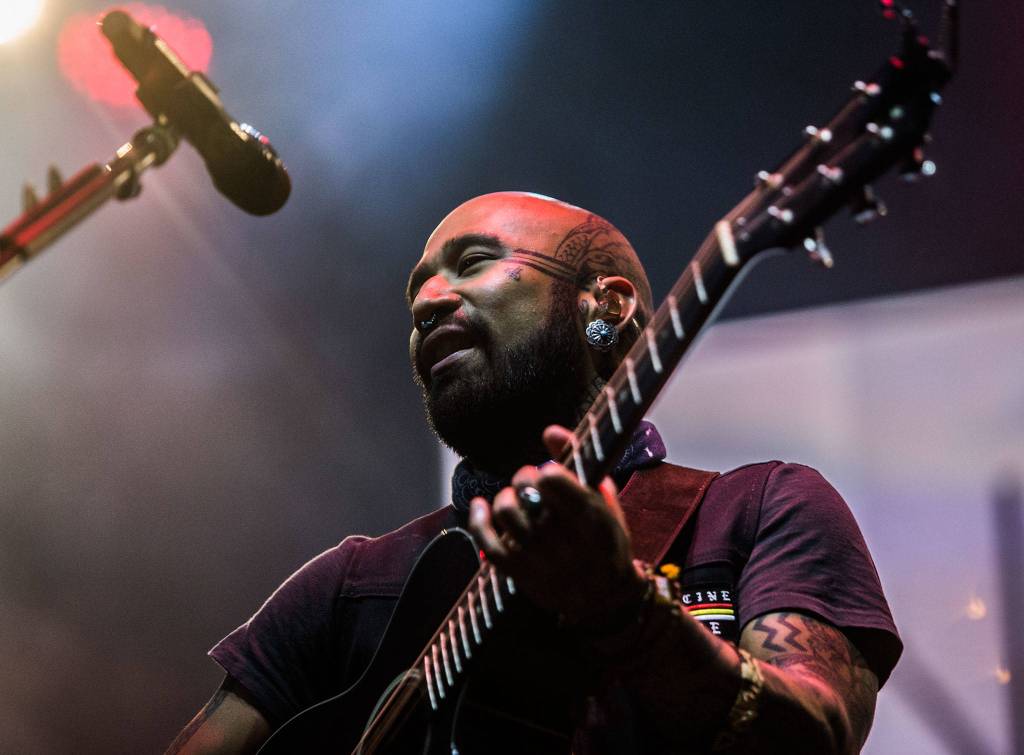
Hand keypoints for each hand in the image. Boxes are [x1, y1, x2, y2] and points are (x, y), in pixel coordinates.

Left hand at [468, 424, 645, 625]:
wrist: (606, 599)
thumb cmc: (606, 539)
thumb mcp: (605, 501)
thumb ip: (579, 462)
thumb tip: (549, 430)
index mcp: (594, 519)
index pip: (556, 483)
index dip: (547, 472)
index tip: (549, 473)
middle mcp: (568, 541)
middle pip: (528, 494)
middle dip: (524, 479)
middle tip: (530, 482)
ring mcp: (543, 561)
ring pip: (507, 515)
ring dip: (504, 498)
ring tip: (513, 498)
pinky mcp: (523, 575)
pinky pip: (490, 544)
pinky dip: (478, 521)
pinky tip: (479, 507)